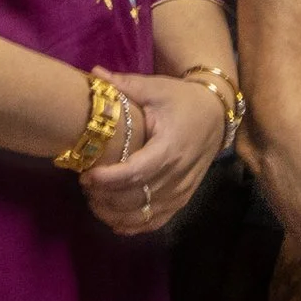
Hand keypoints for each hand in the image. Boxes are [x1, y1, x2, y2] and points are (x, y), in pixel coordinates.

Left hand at [83, 73, 222, 234]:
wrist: (216, 113)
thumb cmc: (181, 99)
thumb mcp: (156, 87)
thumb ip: (125, 85)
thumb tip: (94, 74)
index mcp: (170, 146)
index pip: (138, 171)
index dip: (110, 178)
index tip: (86, 176)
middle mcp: (178, 172)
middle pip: (138, 197)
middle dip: (106, 197)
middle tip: (84, 186)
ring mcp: (182, 189)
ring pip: (146, 213)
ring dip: (116, 213)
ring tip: (94, 202)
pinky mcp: (183, 198)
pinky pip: (158, 220)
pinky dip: (135, 226)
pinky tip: (115, 222)